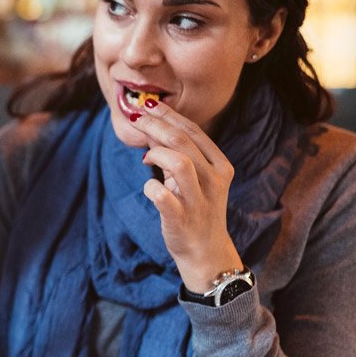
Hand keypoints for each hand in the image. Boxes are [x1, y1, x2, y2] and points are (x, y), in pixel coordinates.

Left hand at [131, 101, 242, 293]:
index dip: (169, 115)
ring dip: (156, 153)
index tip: (148, 105)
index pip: (194, 131)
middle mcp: (214, 180)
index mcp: (220, 165)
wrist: (206, 252)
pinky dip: (150, 187)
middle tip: (135, 118)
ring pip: (179, 163)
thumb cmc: (196, 209)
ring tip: (145, 157)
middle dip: (155, 125)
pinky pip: (162, 196)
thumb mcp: (192, 178)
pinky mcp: (182, 219)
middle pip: (183, 141)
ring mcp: (200, 200)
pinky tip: (149, 187)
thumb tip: (151, 127)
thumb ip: (174, 153)